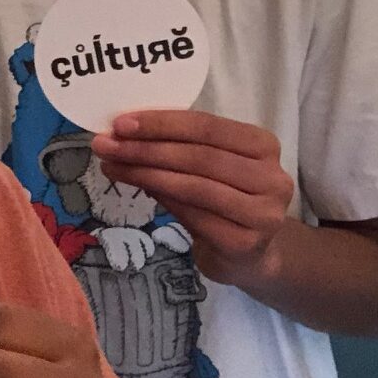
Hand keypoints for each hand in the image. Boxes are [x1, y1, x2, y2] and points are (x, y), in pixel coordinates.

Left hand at [92, 110, 293, 286]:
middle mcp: (271, 178)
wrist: (248, 254)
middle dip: (145, 149)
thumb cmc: (222, 196)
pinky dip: (160, 198)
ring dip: (145, 173)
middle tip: (105, 144)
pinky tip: (136, 187)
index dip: (161, 123)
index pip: (207, 126)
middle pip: (198, 156)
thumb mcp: (208, 163)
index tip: (120, 123)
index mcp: (263, 145)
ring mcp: (262, 214)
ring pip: (193, 186)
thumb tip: (124, 132)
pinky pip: (192, 215)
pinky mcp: (244, 243)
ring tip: (111, 165)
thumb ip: (178, 145)